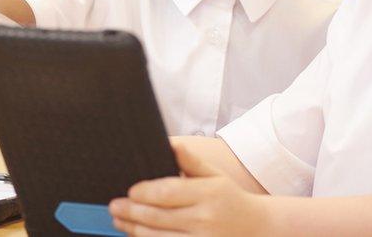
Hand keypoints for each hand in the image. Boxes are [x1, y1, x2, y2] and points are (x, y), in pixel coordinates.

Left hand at [109, 141, 270, 235]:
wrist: (257, 228)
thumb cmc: (230, 198)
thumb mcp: (215, 175)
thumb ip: (191, 161)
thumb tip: (170, 144)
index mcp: (209, 194)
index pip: (168, 192)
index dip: (144, 192)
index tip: (130, 190)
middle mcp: (205, 219)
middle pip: (159, 217)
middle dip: (131, 212)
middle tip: (114, 206)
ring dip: (134, 230)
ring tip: (119, 222)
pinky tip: (138, 236)